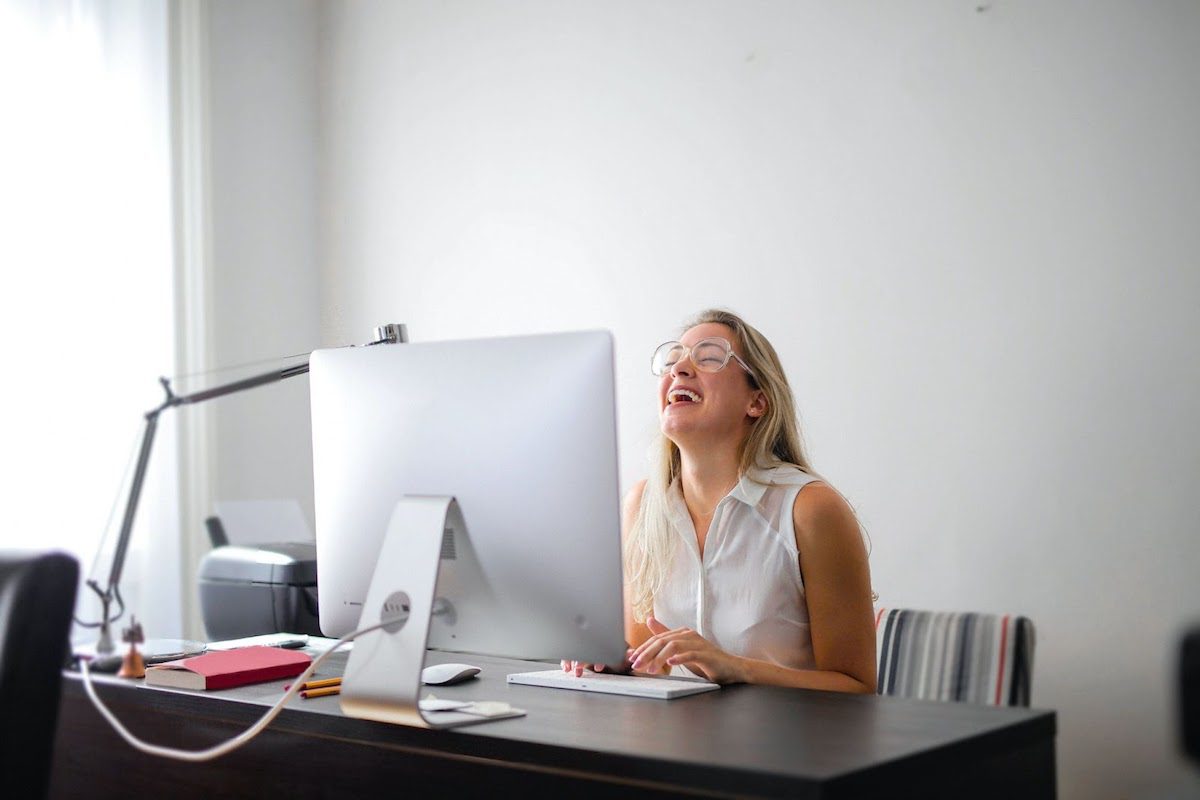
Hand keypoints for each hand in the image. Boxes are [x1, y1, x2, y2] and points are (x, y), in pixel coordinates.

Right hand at [561, 648, 633, 677]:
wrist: (610, 649)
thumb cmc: (616, 652)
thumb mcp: (622, 655)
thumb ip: (626, 655)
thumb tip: (631, 653)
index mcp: (604, 640)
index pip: (600, 647)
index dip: (599, 659)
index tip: (598, 667)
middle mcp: (592, 642)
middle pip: (585, 648)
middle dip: (581, 659)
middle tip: (578, 668)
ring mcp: (583, 645)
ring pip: (575, 650)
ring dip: (571, 660)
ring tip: (571, 669)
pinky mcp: (575, 650)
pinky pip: (568, 653)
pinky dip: (566, 660)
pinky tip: (566, 667)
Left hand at [628, 616, 747, 683]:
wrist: (731, 669)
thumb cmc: (706, 661)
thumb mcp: (682, 651)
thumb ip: (667, 638)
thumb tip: (650, 620)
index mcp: (682, 633)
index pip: (658, 638)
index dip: (643, 648)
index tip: (632, 659)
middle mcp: (689, 634)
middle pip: (663, 641)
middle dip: (647, 653)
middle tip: (636, 665)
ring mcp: (698, 643)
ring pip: (673, 646)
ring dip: (659, 658)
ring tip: (651, 670)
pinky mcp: (706, 654)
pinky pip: (691, 654)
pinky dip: (680, 658)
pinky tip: (671, 663)